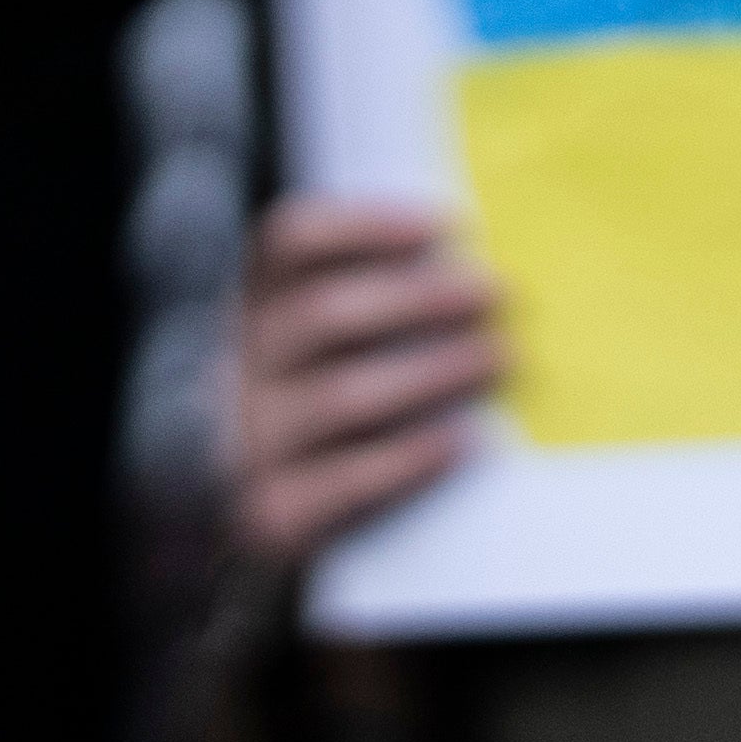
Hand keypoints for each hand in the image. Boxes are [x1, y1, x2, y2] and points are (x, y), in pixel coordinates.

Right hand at [226, 197, 505, 583]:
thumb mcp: (328, 347)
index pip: (290, 244)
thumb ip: (375, 301)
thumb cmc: (322, 411)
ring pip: (340, 397)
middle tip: (493, 294)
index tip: (442, 226)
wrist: (259, 516)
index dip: (364, 227)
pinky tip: (461, 441)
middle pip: (323, 315)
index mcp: (258, 307)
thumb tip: (477, 268)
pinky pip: (344, 481)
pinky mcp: (273, 511)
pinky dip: (408, 458)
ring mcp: (253, 439)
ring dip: (430, 373)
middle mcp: (244, 365)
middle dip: (418, 299)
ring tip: (496, 359)